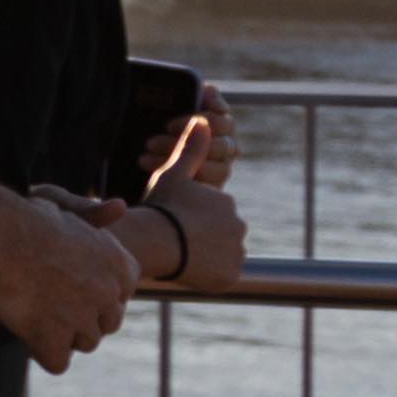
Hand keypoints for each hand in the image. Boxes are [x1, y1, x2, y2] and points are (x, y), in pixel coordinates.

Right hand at [0, 185, 137, 372]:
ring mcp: (82, 319)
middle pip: (106, 324)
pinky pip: (57, 363)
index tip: (68, 282)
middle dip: (82, 317)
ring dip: (63, 334)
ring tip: (36, 312)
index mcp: (120, 264)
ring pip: (84, 344)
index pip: (121, 297)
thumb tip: (120, 207)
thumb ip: (94, 216)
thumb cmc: (25, 217)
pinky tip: (27, 330)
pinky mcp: (53, 338)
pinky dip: (41, 352)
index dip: (93, 294)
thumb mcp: (67, 207)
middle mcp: (108, 294)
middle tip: (49, 299)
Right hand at [140, 110, 246, 289]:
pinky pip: (222, 276)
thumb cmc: (162, 206)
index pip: (213, 215)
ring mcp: (236, 252)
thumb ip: (191, 149)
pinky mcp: (231, 275)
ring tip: (182, 258)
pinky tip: (191, 271)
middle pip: (219, 236)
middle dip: (203, 240)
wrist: (158, 240)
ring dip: (208, 258)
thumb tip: (203, 120)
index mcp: (226, 203)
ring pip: (222, 256)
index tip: (175, 225)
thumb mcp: (174, 174)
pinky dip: (211, 276)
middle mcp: (238, 226)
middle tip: (177, 244)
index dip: (192, 221)